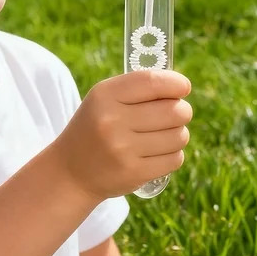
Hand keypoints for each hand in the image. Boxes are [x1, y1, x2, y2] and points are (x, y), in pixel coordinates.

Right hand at [51, 70, 192, 200]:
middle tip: (177, 113)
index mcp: (105, 96)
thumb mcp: (106, 98)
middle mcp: (112, 121)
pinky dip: (174, 154)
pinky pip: (174, 159)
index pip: (152, 82)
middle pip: (173, 110)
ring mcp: (122, 149)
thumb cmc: (97, 126)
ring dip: (179, 134)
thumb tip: (181, 87)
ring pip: (178, 136)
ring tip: (166, 134)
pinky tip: (160, 152)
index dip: (175, 83)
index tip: (184, 87)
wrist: (71, 171)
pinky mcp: (133, 173)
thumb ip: (139, 87)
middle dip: (182, 110)